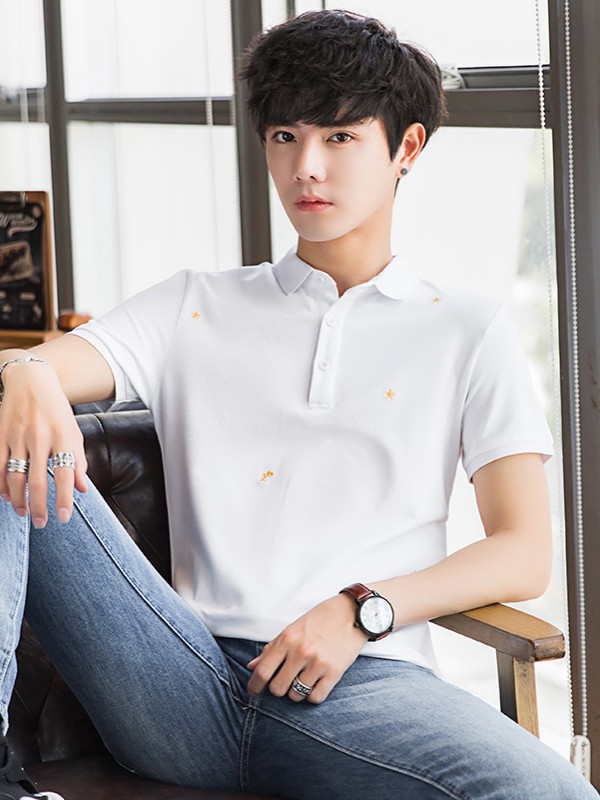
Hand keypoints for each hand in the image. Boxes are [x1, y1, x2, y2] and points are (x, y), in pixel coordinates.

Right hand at [0, 360, 87, 527]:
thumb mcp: (73, 431)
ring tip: (23, 513)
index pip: (64, 474)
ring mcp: (18, 436)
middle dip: (38, 506)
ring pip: (15, 477)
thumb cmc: (56, 410)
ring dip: (18, 500)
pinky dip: (2, 484)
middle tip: (41, 522)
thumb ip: (78, 460)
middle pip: (37, 481)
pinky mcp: (1, 435)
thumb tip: (82, 489)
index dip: (64, 499)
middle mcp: (40, 436)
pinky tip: (7, 496)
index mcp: (63, 436)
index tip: (64, 517)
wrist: (32, 380)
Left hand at [246, 593, 366, 704]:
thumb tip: (252, 667)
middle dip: (278, 688)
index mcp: (287, 638)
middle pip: (278, 688)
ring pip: (296, 695)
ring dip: (296, 692)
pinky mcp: (334, 673)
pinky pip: (315, 698)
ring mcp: (318, 663)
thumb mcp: (293, 628)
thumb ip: (272, 648)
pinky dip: (312, 695)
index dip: (254, 686)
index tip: (253, 692)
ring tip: (303, 679)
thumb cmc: (320, 619)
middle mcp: (301, 652)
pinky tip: (315, 684)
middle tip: (285, 681)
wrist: (352, 613)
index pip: (263, 671)